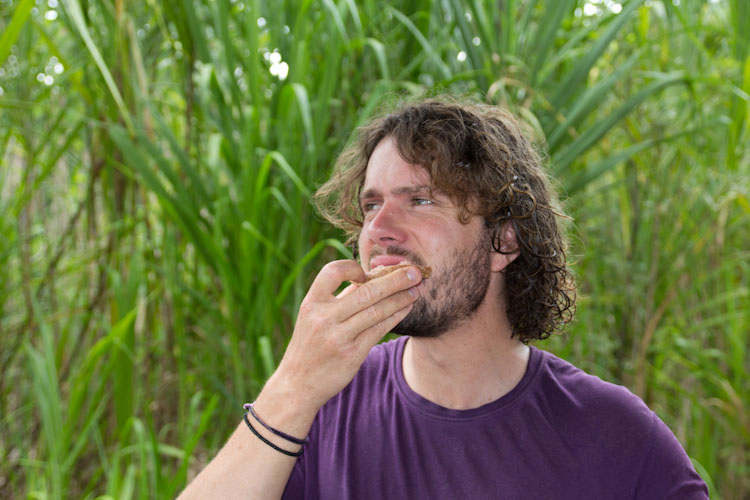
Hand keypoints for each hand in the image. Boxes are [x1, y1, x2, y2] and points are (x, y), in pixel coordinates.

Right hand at [268, 260, 421, 411]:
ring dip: (401, 298)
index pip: (333, 271)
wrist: (298, 383)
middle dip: (395, 279)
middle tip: (415, 272)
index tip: (368, 271)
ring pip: (377, 311)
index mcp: (312, 303)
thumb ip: (339, 297)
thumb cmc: (311, 344)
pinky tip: (407, 308)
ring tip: (416, 289)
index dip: (353, 267)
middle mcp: (324, 318)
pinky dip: (396, 316)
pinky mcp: (352, 354)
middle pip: (366, 291)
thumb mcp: (314, 317)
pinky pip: (380, 330)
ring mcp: (338, 337)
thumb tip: (372, 276)